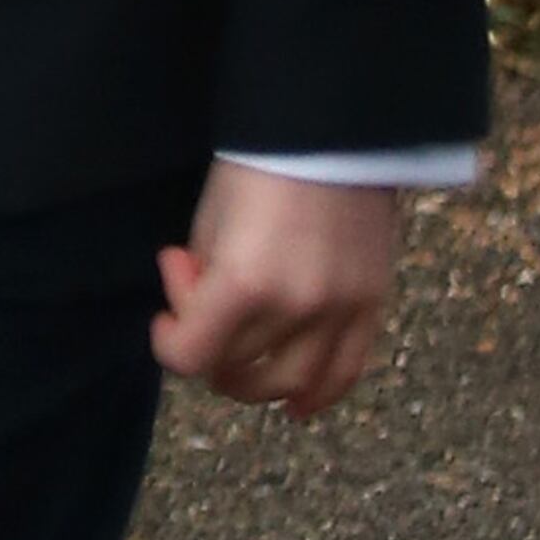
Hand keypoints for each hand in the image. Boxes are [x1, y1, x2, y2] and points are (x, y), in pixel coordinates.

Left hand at [152, 164, 398, 419]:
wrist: (331, 132)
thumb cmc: (258, 168)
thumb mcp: (209, 224)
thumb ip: (202, 281)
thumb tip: (198, 314)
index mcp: (244, 285)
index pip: (190, 356)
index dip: (168, 339)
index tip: (167, 311)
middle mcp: (295, 310)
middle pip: (236, 371)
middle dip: (208, 348)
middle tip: (204, 311)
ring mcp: (339, 312)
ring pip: (290, 385)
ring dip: (254, 382)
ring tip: (240, 359)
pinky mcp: (371, 305)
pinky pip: (347, 373)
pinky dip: (318, 395)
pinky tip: (296, 407)